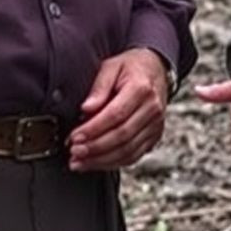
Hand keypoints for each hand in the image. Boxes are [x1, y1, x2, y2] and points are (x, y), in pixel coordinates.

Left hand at [67, 48, 168, 171]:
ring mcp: (156, 125)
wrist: (156, 69)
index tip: (74, 136)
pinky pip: (134, 156)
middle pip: (122, 136)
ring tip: (80, 162)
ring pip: (128, 151)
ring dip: (101, 160)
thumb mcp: (111, 66)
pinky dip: (113, 163)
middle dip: (95, 148)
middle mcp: (152, 109)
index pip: (115, 115)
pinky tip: (96, 162)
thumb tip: (86, 108)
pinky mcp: (154, 136)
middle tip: (74, 151)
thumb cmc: (131, 67)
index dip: (93, 129)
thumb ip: (98, 86)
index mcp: (141, 88)